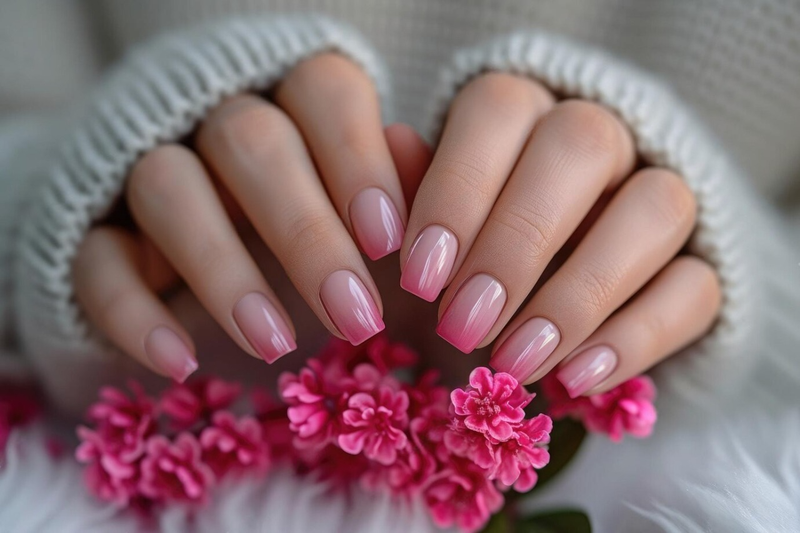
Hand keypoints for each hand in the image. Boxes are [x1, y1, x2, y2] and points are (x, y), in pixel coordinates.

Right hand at [73, 54, 414, 381]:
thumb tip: (416, 155)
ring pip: (167, 186)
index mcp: (293, 107)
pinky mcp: (94, 234)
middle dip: (306, 231)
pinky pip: (96, 257)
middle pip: (250, 140)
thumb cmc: (315, 232)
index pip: (322, 93)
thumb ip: (398, 186)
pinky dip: (134, 313)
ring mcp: (147, 173)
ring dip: (224, 268)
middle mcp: (217, 125)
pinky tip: (178, 362)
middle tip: (356, 316)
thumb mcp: (366, 216)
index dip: (357, 159)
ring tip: (276, 345)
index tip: (387, 241)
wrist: (203, 258)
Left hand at [399, 73, 720, 396]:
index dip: (458, 190)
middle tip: (462, 326)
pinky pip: (695, 288)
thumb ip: (407, 192)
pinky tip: (574, 379)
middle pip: (584, 145)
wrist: (513, 316)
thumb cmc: (454, 263)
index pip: (501, 111)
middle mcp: (598, 139)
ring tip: (516, 363)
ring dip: (581, 293)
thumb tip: (393, 141)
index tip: (420, 276)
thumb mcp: (418, 237)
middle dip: (517, 243)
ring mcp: (658, 197)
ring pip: (657, 208)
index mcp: (520, 116)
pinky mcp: (700, 266)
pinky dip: (635, 338)